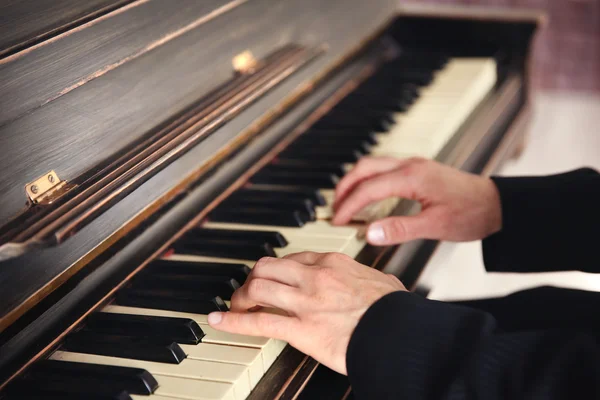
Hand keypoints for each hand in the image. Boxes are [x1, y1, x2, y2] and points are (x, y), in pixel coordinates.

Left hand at [207, 252, 405, 374]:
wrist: (401, 334)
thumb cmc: (396, 312)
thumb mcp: (381, 282)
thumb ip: (364, 278)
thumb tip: (368, 282)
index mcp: (333, 263)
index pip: (292, 257)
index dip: (276, 268)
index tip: (272, 276)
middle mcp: (314, 276)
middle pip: (267, 267)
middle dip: (252, 278)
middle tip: (247, 290)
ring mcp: (305, 302)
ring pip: (258, 289)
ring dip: (240, 298)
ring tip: (234, 306)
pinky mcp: (300, 329)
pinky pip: (258, 322)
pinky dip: (233, 321)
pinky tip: (218, 321)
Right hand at [332, 156, 501, 244]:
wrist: (497, 204)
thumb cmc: (472, 213)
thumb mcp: (435, 226)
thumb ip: (399, 229)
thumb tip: (368, 234)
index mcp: (412, 176)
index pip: (368, 188)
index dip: (349, 206)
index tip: (337, 221)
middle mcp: (410, 165)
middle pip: (363, 168)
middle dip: (344, 188)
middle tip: (334, 210)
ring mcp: (413, 164)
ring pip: (372, 164)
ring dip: (354, 181)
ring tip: (345, 203)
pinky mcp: (417, 169)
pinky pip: (383, 168)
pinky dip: (368, 180)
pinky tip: (367, 195)